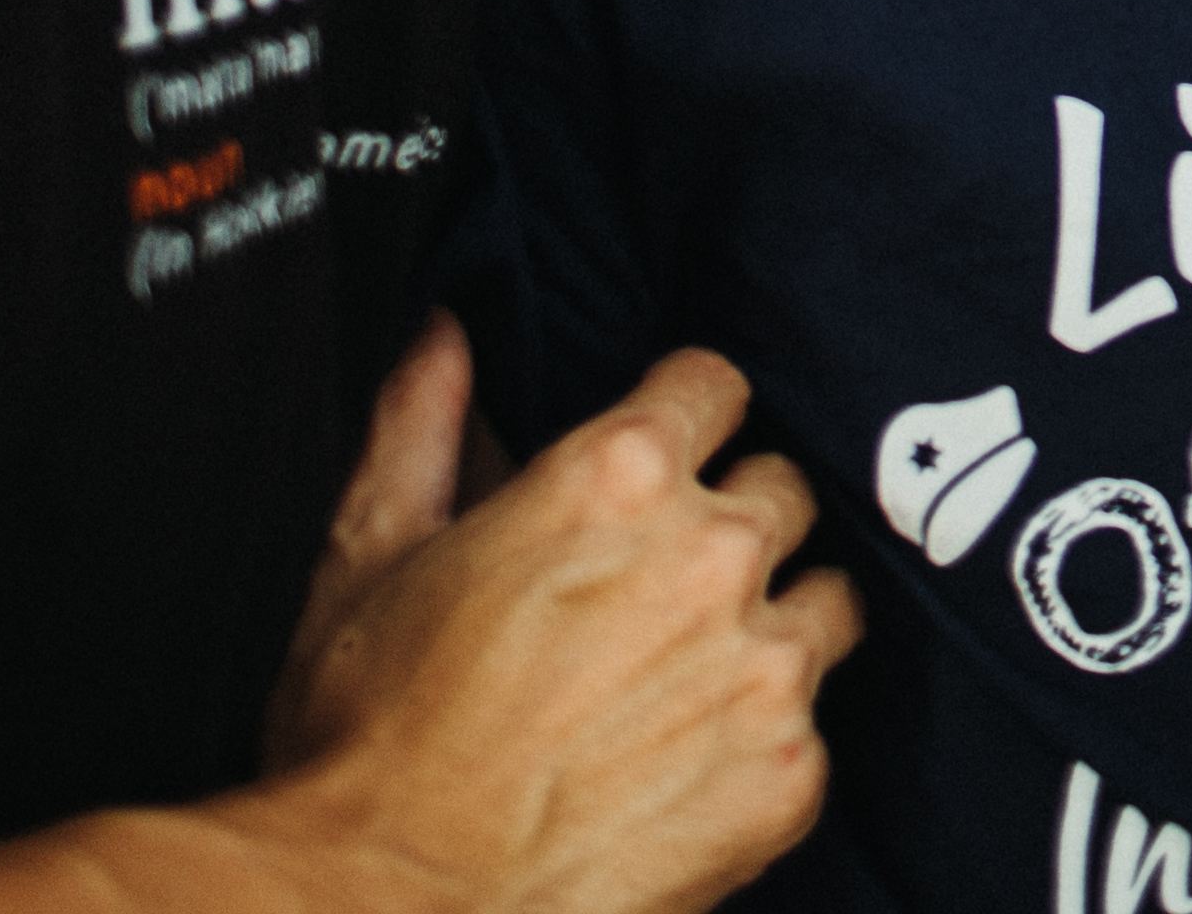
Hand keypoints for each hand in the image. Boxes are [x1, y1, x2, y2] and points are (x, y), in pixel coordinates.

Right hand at [243, 326, 860, 913]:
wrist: (389, 910)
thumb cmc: (364, 739)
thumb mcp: (368, 560)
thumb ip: (420, 428)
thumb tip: (446, 335)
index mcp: (618, 476)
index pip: (715, 385)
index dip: (683, 421)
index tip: (664, 462)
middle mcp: (714, 553)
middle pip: (782, 490)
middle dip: (731, 525)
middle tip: (660, 592)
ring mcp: (765, 666)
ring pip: (826, 602)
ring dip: (774, 625)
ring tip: (689, 682)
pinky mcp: (790, 774)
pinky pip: (814, 726)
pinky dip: (762, 741)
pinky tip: (684, 771)